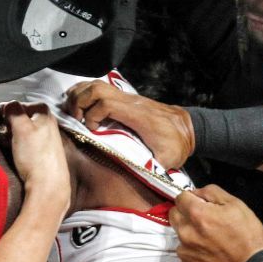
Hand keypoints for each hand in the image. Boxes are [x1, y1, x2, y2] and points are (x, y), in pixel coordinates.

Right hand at [2, 101, 71, 206]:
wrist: (47, 185)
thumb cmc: (36, 157)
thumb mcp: (21, 128)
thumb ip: (13, 111)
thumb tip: (7, 104)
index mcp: (44, 112)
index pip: (18, 104)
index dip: (6, 113)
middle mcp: (47, 122)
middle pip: (20, 119)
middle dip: (9, 127)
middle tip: (5, 137)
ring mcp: (46, 137)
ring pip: (21, 132)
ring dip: (12, 138)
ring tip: (11, 148)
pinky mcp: (43, 151)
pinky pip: (25, 144)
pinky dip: (18, 147)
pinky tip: (18, 156)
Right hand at [64, 81, 193, 168]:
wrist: (188, 128)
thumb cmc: (176, 144)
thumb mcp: (166, 159)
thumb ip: (151, 167)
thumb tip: (136, 177)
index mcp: (137, 115)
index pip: (106, 104)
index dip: (92, 115)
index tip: (90, 129)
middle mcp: (130, 102)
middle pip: (96, 89)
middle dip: (79, 102)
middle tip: (75, 118)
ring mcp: (127, 97)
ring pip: (96, 84)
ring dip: (80, 95)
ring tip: (74, 111)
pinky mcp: (125, 98)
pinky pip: (100, 87)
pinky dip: (86, 92)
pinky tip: (82, 105)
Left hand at [169, 186, 262, 261]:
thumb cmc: (247, 237)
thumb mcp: (236, 205)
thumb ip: (212, 192)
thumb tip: (197, 192)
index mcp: (197, 214)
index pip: (180, 197)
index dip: (191, 198)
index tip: (199, 204)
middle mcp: (186, 232)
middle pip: (174, 215)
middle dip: (186, 214)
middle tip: (203, 221)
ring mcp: (184, 251)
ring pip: (179, 235)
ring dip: (190, 235)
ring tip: (209, 240)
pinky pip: (184, 254)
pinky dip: (193, 253)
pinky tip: (208, 254)